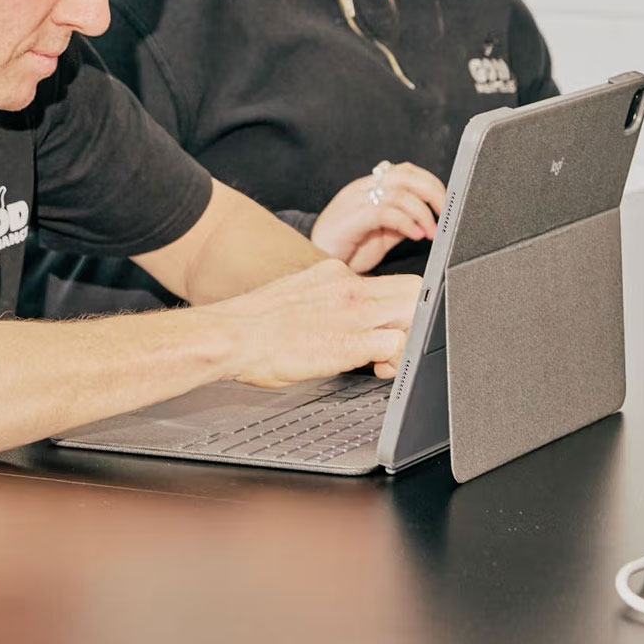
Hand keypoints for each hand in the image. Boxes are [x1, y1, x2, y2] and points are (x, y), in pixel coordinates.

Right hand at [212, 258, 420, 387]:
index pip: (388, 280)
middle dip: (412, 319)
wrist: (230, 335)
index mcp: (334, 273)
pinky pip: (396, 346)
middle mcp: (348, 285)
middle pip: (413, 290)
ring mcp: (353, 311)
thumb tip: (335, 318)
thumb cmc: (252, 326)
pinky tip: (372, 370)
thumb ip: (324, 300)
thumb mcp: (295, 296)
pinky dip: (392, 361)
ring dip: (405, 340)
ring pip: (413, 314)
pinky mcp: (351, 341)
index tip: (386, 325)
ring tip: (381, 360)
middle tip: (391, 344)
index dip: (398, 304)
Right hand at [310, 161, 445, 271]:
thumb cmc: (345, 250)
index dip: (430, 182)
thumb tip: (428, 219)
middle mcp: (360, 189)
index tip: (445, 203)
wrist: (313, 264)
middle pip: (405, 175)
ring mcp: (354, 202)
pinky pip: (386, 213)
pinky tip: (416, 236)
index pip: (404, 170)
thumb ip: (400, 222)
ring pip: (399, 193)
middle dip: (433, 192)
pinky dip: (407, 223)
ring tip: (431, 232)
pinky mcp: (351, 219)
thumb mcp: (380, 234)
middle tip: (445, 213)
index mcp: (367, 188)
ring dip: (422, 213)